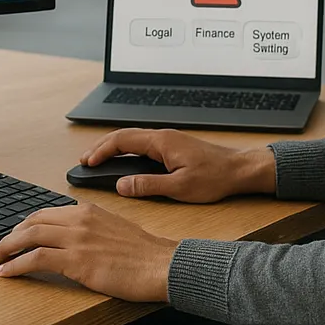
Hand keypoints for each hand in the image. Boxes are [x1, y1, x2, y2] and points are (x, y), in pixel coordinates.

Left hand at [0, 203, 176, 300]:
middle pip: (31, 222)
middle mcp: (78, 220)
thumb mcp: (115, 229)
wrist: (161, 264)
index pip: (45, 213)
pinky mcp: (76, 261)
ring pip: (28, 237)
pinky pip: (36, 259)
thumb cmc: (144, 253)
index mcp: (87, 210)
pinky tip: (7, 273)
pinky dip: (16, 265)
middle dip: (9, 236)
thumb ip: (92, 229)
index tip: (13, 237)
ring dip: (5, 249)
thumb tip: (74, 240)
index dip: (24, 225)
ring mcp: (76, 239)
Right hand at [82, 128, 276, 202]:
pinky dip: (126, 151)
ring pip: (132, 140)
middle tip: (84, 161)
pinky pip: (142, 145)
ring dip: (113, 148)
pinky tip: (122, 161)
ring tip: (97, 161)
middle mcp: (163, 137)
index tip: (87, 162)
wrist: (240, 170)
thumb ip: (148, 185)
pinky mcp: (173, 147)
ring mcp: (168, 140)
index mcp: (161, 142)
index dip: (101, 151)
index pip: (122, 141)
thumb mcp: (179, 187)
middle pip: (123, 136)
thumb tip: (122, 185)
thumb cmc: (215, 177)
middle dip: (101, 147)